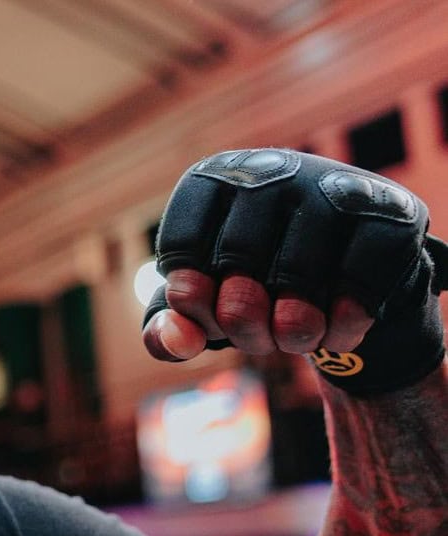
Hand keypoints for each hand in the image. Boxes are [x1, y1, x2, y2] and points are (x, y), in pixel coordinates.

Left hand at [142, 148, 445, 394]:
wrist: (346, 285)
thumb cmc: (257, 289)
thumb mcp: (203, 310)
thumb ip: (169, 330)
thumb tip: (176, 340)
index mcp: (215, 179)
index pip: (182, 245)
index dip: (191, 297)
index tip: (208, 311)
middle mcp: (273, 169)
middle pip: (237, 260)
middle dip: (240, 319)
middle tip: (254, 340)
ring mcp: (334, 186)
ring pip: (299, 275)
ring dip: (291, 332)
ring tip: (292, 342)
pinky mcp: (390, 217)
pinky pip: (358, 286)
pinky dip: (340, 326)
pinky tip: (333, 336)